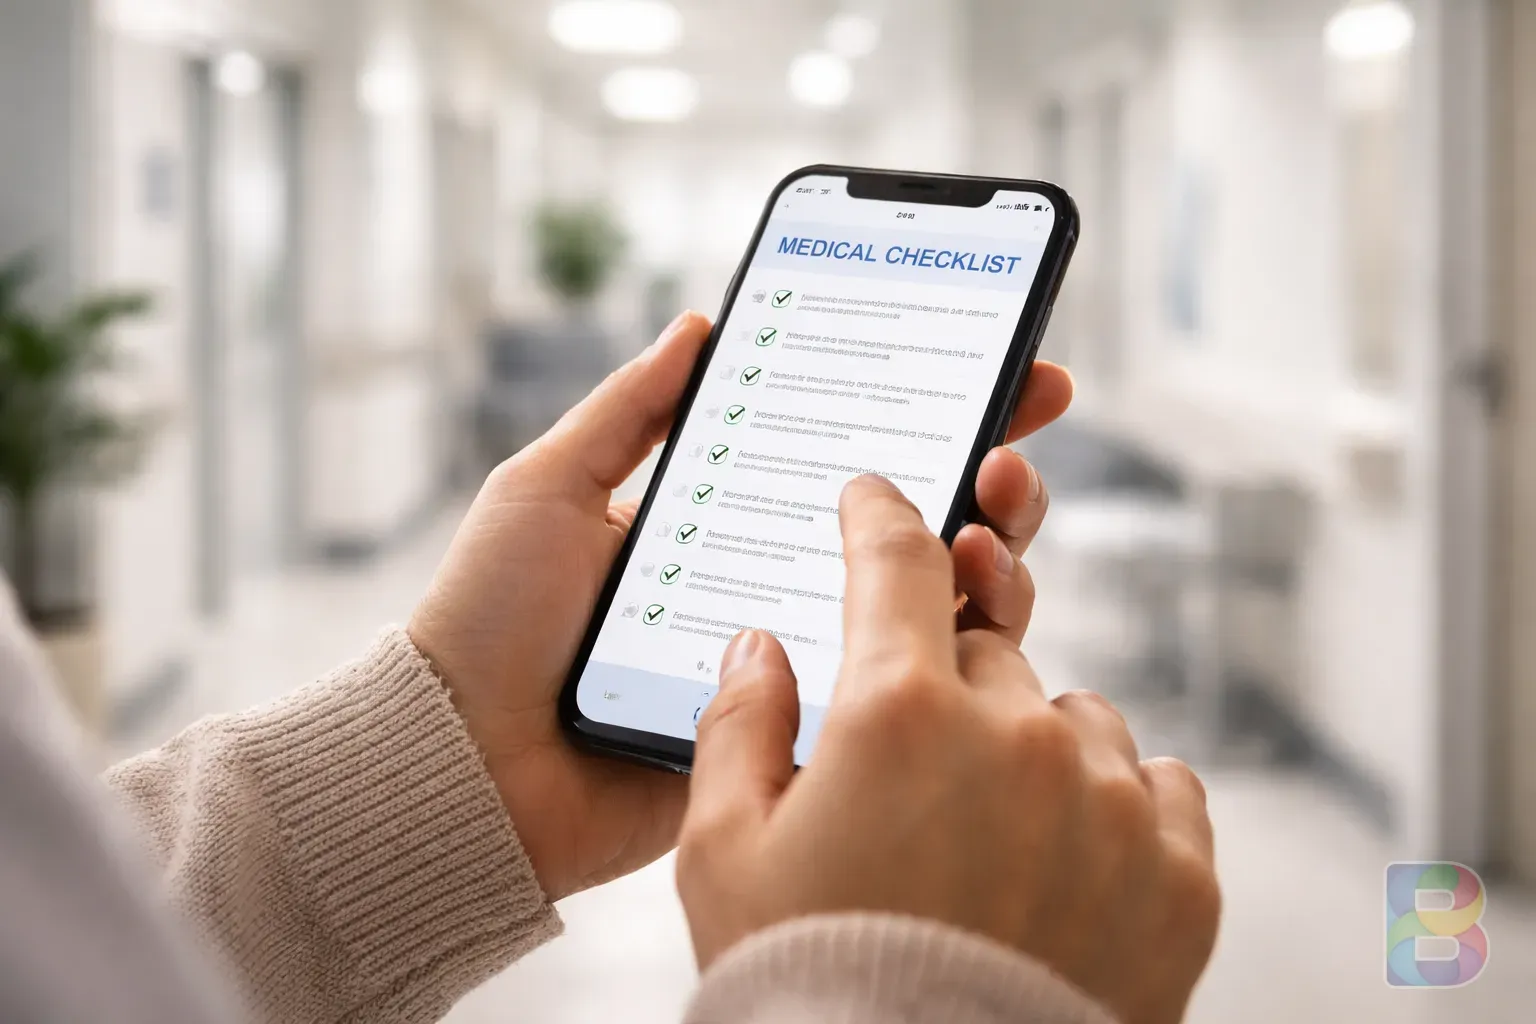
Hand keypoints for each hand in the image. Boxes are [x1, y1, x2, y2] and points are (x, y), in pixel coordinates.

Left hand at [409, 312, 1074, 900]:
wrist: (467, 764)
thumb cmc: (492, 621)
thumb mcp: (550, 487)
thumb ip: (631, 409)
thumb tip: (702, 321)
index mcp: (730, 521)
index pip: (850, 457)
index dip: (933, 411)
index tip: (1009, 370)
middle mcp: (778, 586)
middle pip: (917, 529)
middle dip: (991, 477)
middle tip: (1015, 443)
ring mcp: (799, 661)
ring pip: (937, 608)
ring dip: (994, 553)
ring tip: (995, 516)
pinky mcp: (801, 735)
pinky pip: (900, 689)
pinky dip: (960, 646)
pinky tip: (977, 603)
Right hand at [678, 476, 1221, 1023]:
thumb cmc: (811, 984)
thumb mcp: (725, 857)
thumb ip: (738, 724)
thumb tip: (758, 642)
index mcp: (898, 714)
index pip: (897, 562)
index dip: (880, 515)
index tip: (878, 498)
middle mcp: (1018, 735)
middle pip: (987, 649)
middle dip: (943, 687)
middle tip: (907, 776)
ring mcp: (1108, 801)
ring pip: (1076, 715)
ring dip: (1034, 747)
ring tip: (987, 841)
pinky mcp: (1180, 872)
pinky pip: (1158, 782)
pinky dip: (1114, 804)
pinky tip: (1067, 861)